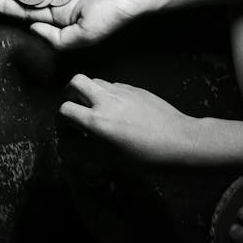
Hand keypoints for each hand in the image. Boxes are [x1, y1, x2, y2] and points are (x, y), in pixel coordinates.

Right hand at [59, 74, 198, 167]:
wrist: (181, 141)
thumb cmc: (146, 157)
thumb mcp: (110, 161)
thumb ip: (84, 152)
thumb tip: (69, 146)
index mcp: (97, 121)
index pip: (64, 110)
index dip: (61, 122)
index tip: (68, 133)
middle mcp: (106, 100)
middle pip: (75, 82)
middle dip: (70, 95)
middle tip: (76, 110)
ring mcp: (122, 91)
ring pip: (94, 81)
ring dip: (89, 94)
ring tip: (97, 111)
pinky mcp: (136, 89)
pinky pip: (113, 86)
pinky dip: (108, 95)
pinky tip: (118, 112)